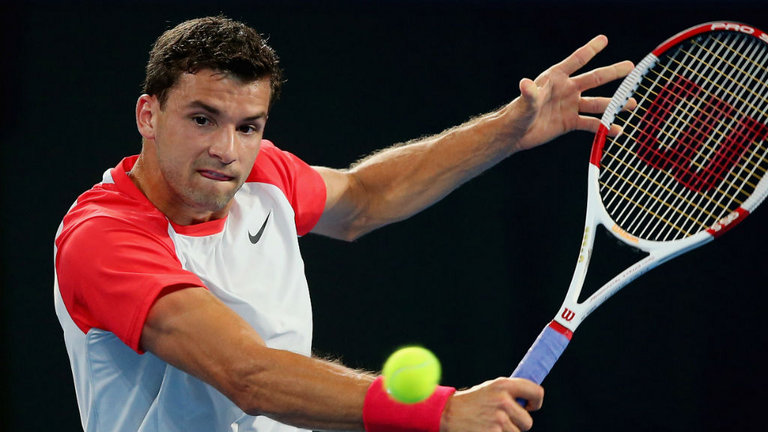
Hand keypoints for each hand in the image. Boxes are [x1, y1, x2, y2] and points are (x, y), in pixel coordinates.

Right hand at [440, 377, 543, 431]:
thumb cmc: (471, 402)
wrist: (448, 413)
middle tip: (501, 420)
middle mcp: (503, 400)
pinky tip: (486, 430)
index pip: (536, 392)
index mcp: (504, 385)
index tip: (531, 407)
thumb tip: (532, 397)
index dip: (537, 402)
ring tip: (490, 425)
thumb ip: (509, 392)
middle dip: (517, 424)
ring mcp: (498, 419)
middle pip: (528, 422)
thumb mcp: (490, 389)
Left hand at [508, 35, 634, 151]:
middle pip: (594, 79)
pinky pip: (591, 123)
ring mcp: (570, 105)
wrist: (515, 133)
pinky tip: (617, 130)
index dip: (590, 49)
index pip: (576, 60)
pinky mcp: (570, 122)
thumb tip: (525, 83)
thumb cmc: (517, 113)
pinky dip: (604, 127)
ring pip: (597, 103)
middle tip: (631, 66)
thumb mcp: (525, 103)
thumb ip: (529, 94)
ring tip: (632, 104)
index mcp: (556, 78)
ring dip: (615, 104)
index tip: (604, 39)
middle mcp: (567, 89)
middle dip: (613, 73)